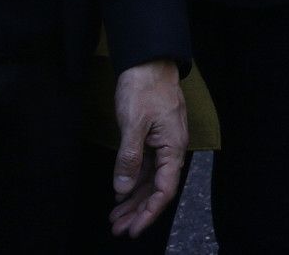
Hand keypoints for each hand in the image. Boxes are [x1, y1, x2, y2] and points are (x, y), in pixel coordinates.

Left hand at [110, 59, 185, 236]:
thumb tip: (122, 188)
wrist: (148, 60)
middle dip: (138, 211)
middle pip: (156, 189)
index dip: (149, 212)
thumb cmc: (145, 87)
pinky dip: (132, 182)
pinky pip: (144, 166)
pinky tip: (120, 193)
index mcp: (173, 147)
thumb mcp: (133, 123)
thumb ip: (129, 158)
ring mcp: (162, 143)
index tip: (133, 229)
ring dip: (133, 200)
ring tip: (115, 217)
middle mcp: (171, 149)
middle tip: (118, 229)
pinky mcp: (152, 137)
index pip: (164, 190)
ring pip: (149, 180)